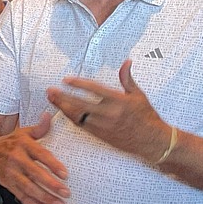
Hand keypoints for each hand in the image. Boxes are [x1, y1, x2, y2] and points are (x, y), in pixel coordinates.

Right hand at [0, 112, 70, 203]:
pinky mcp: (7, 183)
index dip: (52, 164)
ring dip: (45, 198)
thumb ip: (39, 128)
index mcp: (22, 144)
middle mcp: (16, 159)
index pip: (40, 154)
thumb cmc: (8, 142)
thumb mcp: (22, 132)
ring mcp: (10, 172)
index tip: (65, 174)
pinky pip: (22, 196)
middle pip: (35, 174)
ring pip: (29, 188)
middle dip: (51, 185)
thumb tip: (50, 116)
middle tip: (66, 193)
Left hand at [46, 60, 167, 163]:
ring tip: (52, 100)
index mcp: (119, 101)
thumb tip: (126, 62)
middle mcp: (109, 114)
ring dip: (63, 108)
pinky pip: (83, 126)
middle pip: (81, 105)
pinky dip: (72, 118)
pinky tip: (64, 111)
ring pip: (79, 117)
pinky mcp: (101, 136)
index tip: (66, 80)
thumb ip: (127, 79)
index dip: (78, 84)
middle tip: (50, 91)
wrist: (152, 141)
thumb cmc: (147, 116)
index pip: (94, 90)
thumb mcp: (138, 95)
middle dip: (63, 98)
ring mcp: (104, 126)